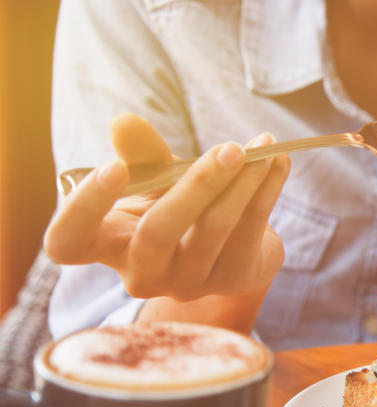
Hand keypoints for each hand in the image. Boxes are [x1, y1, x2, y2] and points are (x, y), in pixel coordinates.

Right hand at [44, 113, 290, 303]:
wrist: (230, 244)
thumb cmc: (177, 207)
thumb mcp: (153, 180)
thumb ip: (141, 155)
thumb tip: (124, 123)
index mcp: (107, 246)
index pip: (69, 243)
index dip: (83, 211)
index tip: (113, 168)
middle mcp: (143, 273)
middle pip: (157, 235)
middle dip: (195, 187)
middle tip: (227, 148)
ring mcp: (188, 283)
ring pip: (213, 231)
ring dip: (242, 184)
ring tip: (261, 147)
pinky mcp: (232, 280)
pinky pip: (250, 231)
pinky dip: (266, 191)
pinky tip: (278, 161)